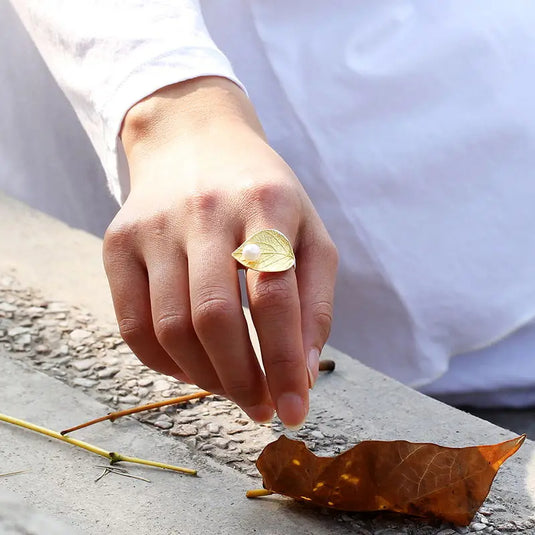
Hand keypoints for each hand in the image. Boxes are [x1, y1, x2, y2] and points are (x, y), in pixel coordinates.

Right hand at [103, 77, 337, 427]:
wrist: (193, 141)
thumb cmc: (264, 197)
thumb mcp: (308, 233)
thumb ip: (314, 303)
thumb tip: (300, 377)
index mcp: (265, 202)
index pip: (274, 297)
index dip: (284, 363)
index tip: (295, 411)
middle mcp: (204, 209)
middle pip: (216, 319)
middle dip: (243, 381)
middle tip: (261, 408)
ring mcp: (154, 226)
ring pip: (171, 329)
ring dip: (207, 379)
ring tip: (234, 389)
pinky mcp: (118, 242)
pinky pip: (133, 325)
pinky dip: (165, 364)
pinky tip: (194, 368)